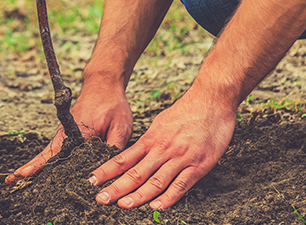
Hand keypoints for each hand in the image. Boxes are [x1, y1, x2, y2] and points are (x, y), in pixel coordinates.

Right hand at [6, 79, 132, 182]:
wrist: (104, 85)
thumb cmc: (113, 104)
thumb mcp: (121, 127)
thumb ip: (114, 148)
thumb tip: (109, 171)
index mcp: (77, 132)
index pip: (55, 153)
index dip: (39, 165)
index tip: (24, 173)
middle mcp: (66, 133)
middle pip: (46, 155)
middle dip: (29, 168)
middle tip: (10, 181)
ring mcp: (64, 134)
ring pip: (48, 154)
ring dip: (35, 166)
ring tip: (16, 180)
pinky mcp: (67, 135)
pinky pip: (55, 151)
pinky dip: (45, 161)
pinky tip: (39, 172)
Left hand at [89, 87, 235, 209]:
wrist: (212, 99)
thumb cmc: (188, 110)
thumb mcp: (162, 122)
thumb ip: (150, 140)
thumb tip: (137, 152)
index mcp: (151, 138)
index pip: (124, 158)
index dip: (106, 171)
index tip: (92, 180)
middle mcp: (162, 149)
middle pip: (135, 172)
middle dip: (116, 187)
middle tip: (100, 199)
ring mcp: (180, 157)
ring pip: (155, 181)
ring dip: (139, 195)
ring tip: (123, 205)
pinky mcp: (198, 165)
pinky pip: (181, 184)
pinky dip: (169, 197)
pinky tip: (158, 207)